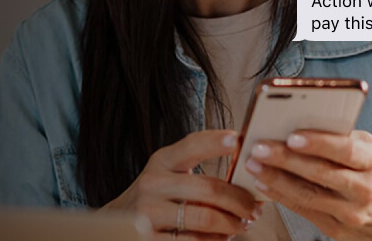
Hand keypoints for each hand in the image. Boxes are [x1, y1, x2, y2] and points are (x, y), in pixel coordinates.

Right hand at [101, 129, 266, 240]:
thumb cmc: (156, 196)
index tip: (240, 140)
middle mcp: (153, 183)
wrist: (118, 222)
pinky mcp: (148, 238)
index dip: (217, 142)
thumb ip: (197, 169)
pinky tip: (222, 237)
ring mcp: (148, 213)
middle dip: (240, 200)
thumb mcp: (168, 173)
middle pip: (208, 188)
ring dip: (232, 224)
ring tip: (242, 224)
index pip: (192, 145)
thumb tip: (246, 173)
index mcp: (161, 161)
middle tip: (254, 208)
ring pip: (205, 218)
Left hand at [241, 130, 371, 240]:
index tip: (292, 135)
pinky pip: (304, 211)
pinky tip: (264, 185)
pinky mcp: (338, 230)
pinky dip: (281, 197)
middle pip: (320, 173)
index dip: (319, 143)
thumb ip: (349, 138)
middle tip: (259, 147)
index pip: (346, 151)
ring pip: (308, 195)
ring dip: (276, 179)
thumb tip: (310, 123)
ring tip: (253, 164)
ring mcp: (351, 214)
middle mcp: (365, 190)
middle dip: (285, 160)